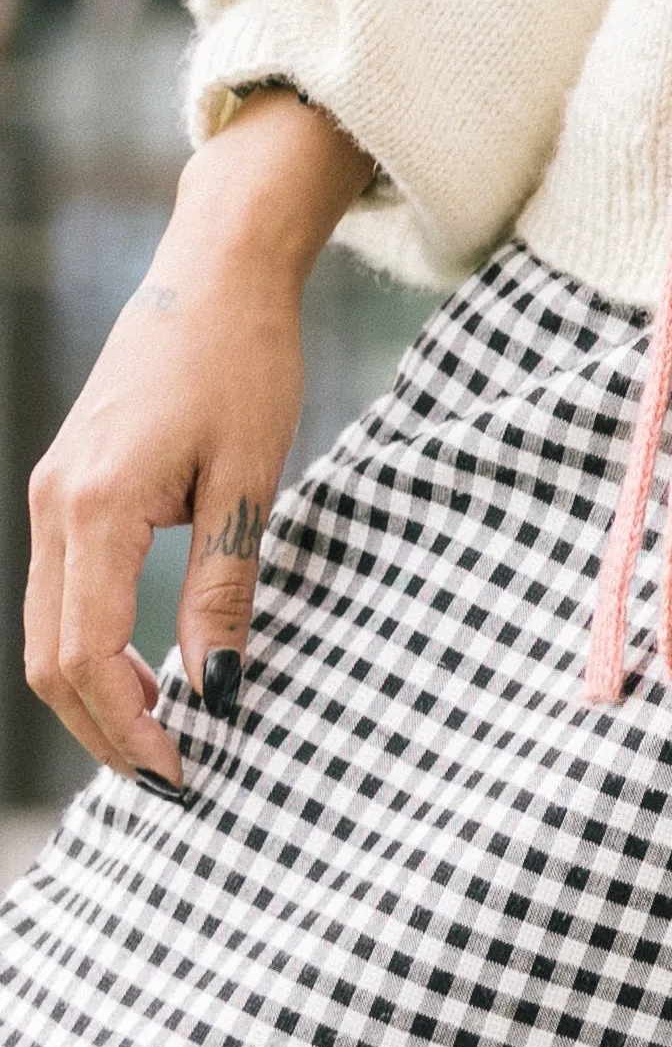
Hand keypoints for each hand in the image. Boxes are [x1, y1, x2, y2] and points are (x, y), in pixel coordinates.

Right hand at [24, 93, 365, 783]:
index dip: (128, 727)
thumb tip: (215, 691)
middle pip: (51, 660)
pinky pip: (58, 594)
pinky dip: (88, 648)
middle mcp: (54, 506)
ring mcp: (49, 496)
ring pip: (45, 633)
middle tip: (173, 776)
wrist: (215, 270)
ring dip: (92, 697)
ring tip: (159, 740)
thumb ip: (223, 587)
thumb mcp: (251, 479)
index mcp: (97, 505)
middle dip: (104, 730)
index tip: (184, 769)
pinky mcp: (64, 488)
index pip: (89, 655)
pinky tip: (139, 675)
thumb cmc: (246, 359)